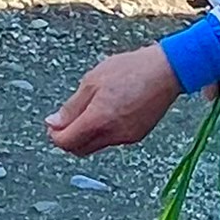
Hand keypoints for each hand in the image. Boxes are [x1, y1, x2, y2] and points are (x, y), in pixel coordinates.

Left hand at [46, 45, 211, 156]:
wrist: (167, 70)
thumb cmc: (130, 69)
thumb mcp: (92, 81)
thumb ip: (71, 107)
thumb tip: (53, 124)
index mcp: (98, 119)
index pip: (67, 142)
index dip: (55, 135)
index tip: (52, 124)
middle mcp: (112, 134)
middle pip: (80, 149)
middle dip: (68, 139)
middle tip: (65, 121)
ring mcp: (126, 137)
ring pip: (96, 145)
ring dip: (85, 136)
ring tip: (88, 110)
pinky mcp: (137, 135)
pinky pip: (112, 140)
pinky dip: (102, 132)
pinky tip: (106, 112)